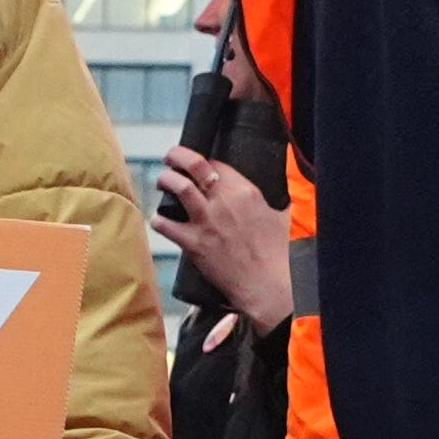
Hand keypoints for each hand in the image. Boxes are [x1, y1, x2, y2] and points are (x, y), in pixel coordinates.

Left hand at [151, 151, 293, 332]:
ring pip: (178, 187)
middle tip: (170, 156)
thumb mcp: (280, 216)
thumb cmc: (276, 253)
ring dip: (165, 180)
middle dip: (177, 156)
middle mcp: (224, 201)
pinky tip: (159, 220)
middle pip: (194, 165)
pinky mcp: (194, 243)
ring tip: (162, 181)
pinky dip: (158, 220)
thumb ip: (271, 200)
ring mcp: (207, 221)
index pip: (216, 164)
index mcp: (245, 191)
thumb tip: (274, 193)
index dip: (202, 161)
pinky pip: (166, 225)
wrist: (266, 283)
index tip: (196, 164)